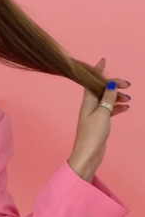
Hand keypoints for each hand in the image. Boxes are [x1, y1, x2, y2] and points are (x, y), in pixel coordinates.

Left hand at [68, 58, 130, 180]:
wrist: (88, 154)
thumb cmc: (93, 135)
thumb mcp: (102, 113)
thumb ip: (108, 98)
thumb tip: (110, 84)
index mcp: (87, 101)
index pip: (92, 81)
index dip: (98, 71)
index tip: (103, 61)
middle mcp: (89, 106)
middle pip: (102, 90)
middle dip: (114, 85)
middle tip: (128, 86)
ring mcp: (94, 114)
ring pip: (107, 100)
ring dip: (118, 97)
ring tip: (128, 99)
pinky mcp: (99, 123)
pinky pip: (109, 110)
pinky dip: (117, 107)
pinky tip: (125, 108)